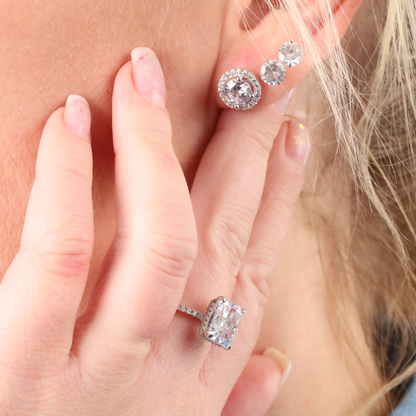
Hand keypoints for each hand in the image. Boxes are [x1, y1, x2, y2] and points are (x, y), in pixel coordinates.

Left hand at [0, 47, 308, 414]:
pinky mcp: (21, 373)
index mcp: (201, 382)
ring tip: (145, 79)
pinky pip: (60, 257)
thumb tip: (274, 365)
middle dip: (247, 152)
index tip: (289, 136)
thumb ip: (229, 405)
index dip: (279, 196)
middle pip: (224, 238)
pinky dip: (68, 182)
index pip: (256, 266)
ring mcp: (99, 374)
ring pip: (162, 241)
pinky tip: (70, 122)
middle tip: (251, 84)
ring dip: (158, 150)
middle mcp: (167, 371)